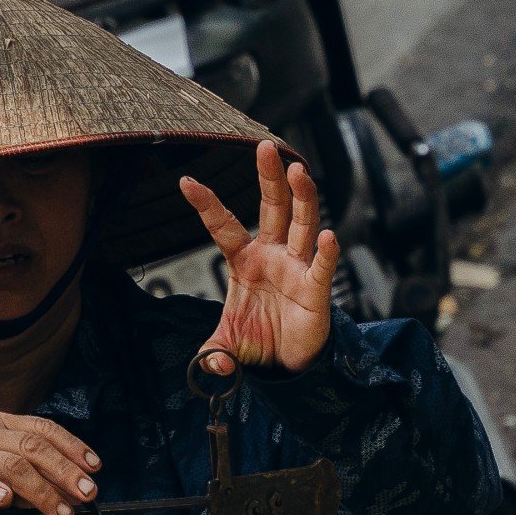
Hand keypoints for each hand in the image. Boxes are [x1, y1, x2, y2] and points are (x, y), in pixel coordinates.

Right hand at [0, 412, 99, 514]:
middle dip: (64, 471)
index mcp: (5, 423)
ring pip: (10, 465)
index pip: (43, 429)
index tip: (95, 467)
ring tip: (61, 513)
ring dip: (41, 491)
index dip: (72, 446)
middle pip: (31, 446)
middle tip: (87, 493)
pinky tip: (5, 500)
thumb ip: (43, 477)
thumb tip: (77, 492)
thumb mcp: (17, 473)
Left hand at [178, 139, 339, 376]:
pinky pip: (323, 266)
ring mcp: (297, 267)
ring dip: (302, 198)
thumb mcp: (224, 347)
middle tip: (265, 146)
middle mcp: (272, 255)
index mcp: (244, 260)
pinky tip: (330, 236)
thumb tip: (213, 368)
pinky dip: (328, 253)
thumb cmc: (257, 343)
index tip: (185, 181)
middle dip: (269, 177)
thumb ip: (211, 355)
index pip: (224, 226)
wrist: (287, 366)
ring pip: (301, 224)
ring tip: (299, 171)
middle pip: (272, 207)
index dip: (206, 204)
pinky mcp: (317, 288)